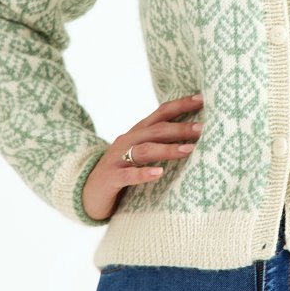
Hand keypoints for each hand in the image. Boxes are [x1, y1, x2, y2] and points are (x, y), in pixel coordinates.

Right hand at [81, 93, 204, 220]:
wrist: (87, 191)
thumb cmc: (122, 170)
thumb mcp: (140, 152)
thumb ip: (160, 142)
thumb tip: (195, 137)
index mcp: (138, 132)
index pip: (162, 113)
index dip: (181, 104)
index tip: (203, 99)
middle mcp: (128, 140)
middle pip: (157, 130)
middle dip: (180, 128)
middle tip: (203, 129)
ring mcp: (118, 158)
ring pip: (145, 149)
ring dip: (168, 149)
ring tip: (189, 150)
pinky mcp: (111, 178)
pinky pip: (129, 175)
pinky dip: (144, 174)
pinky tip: (159, 173)